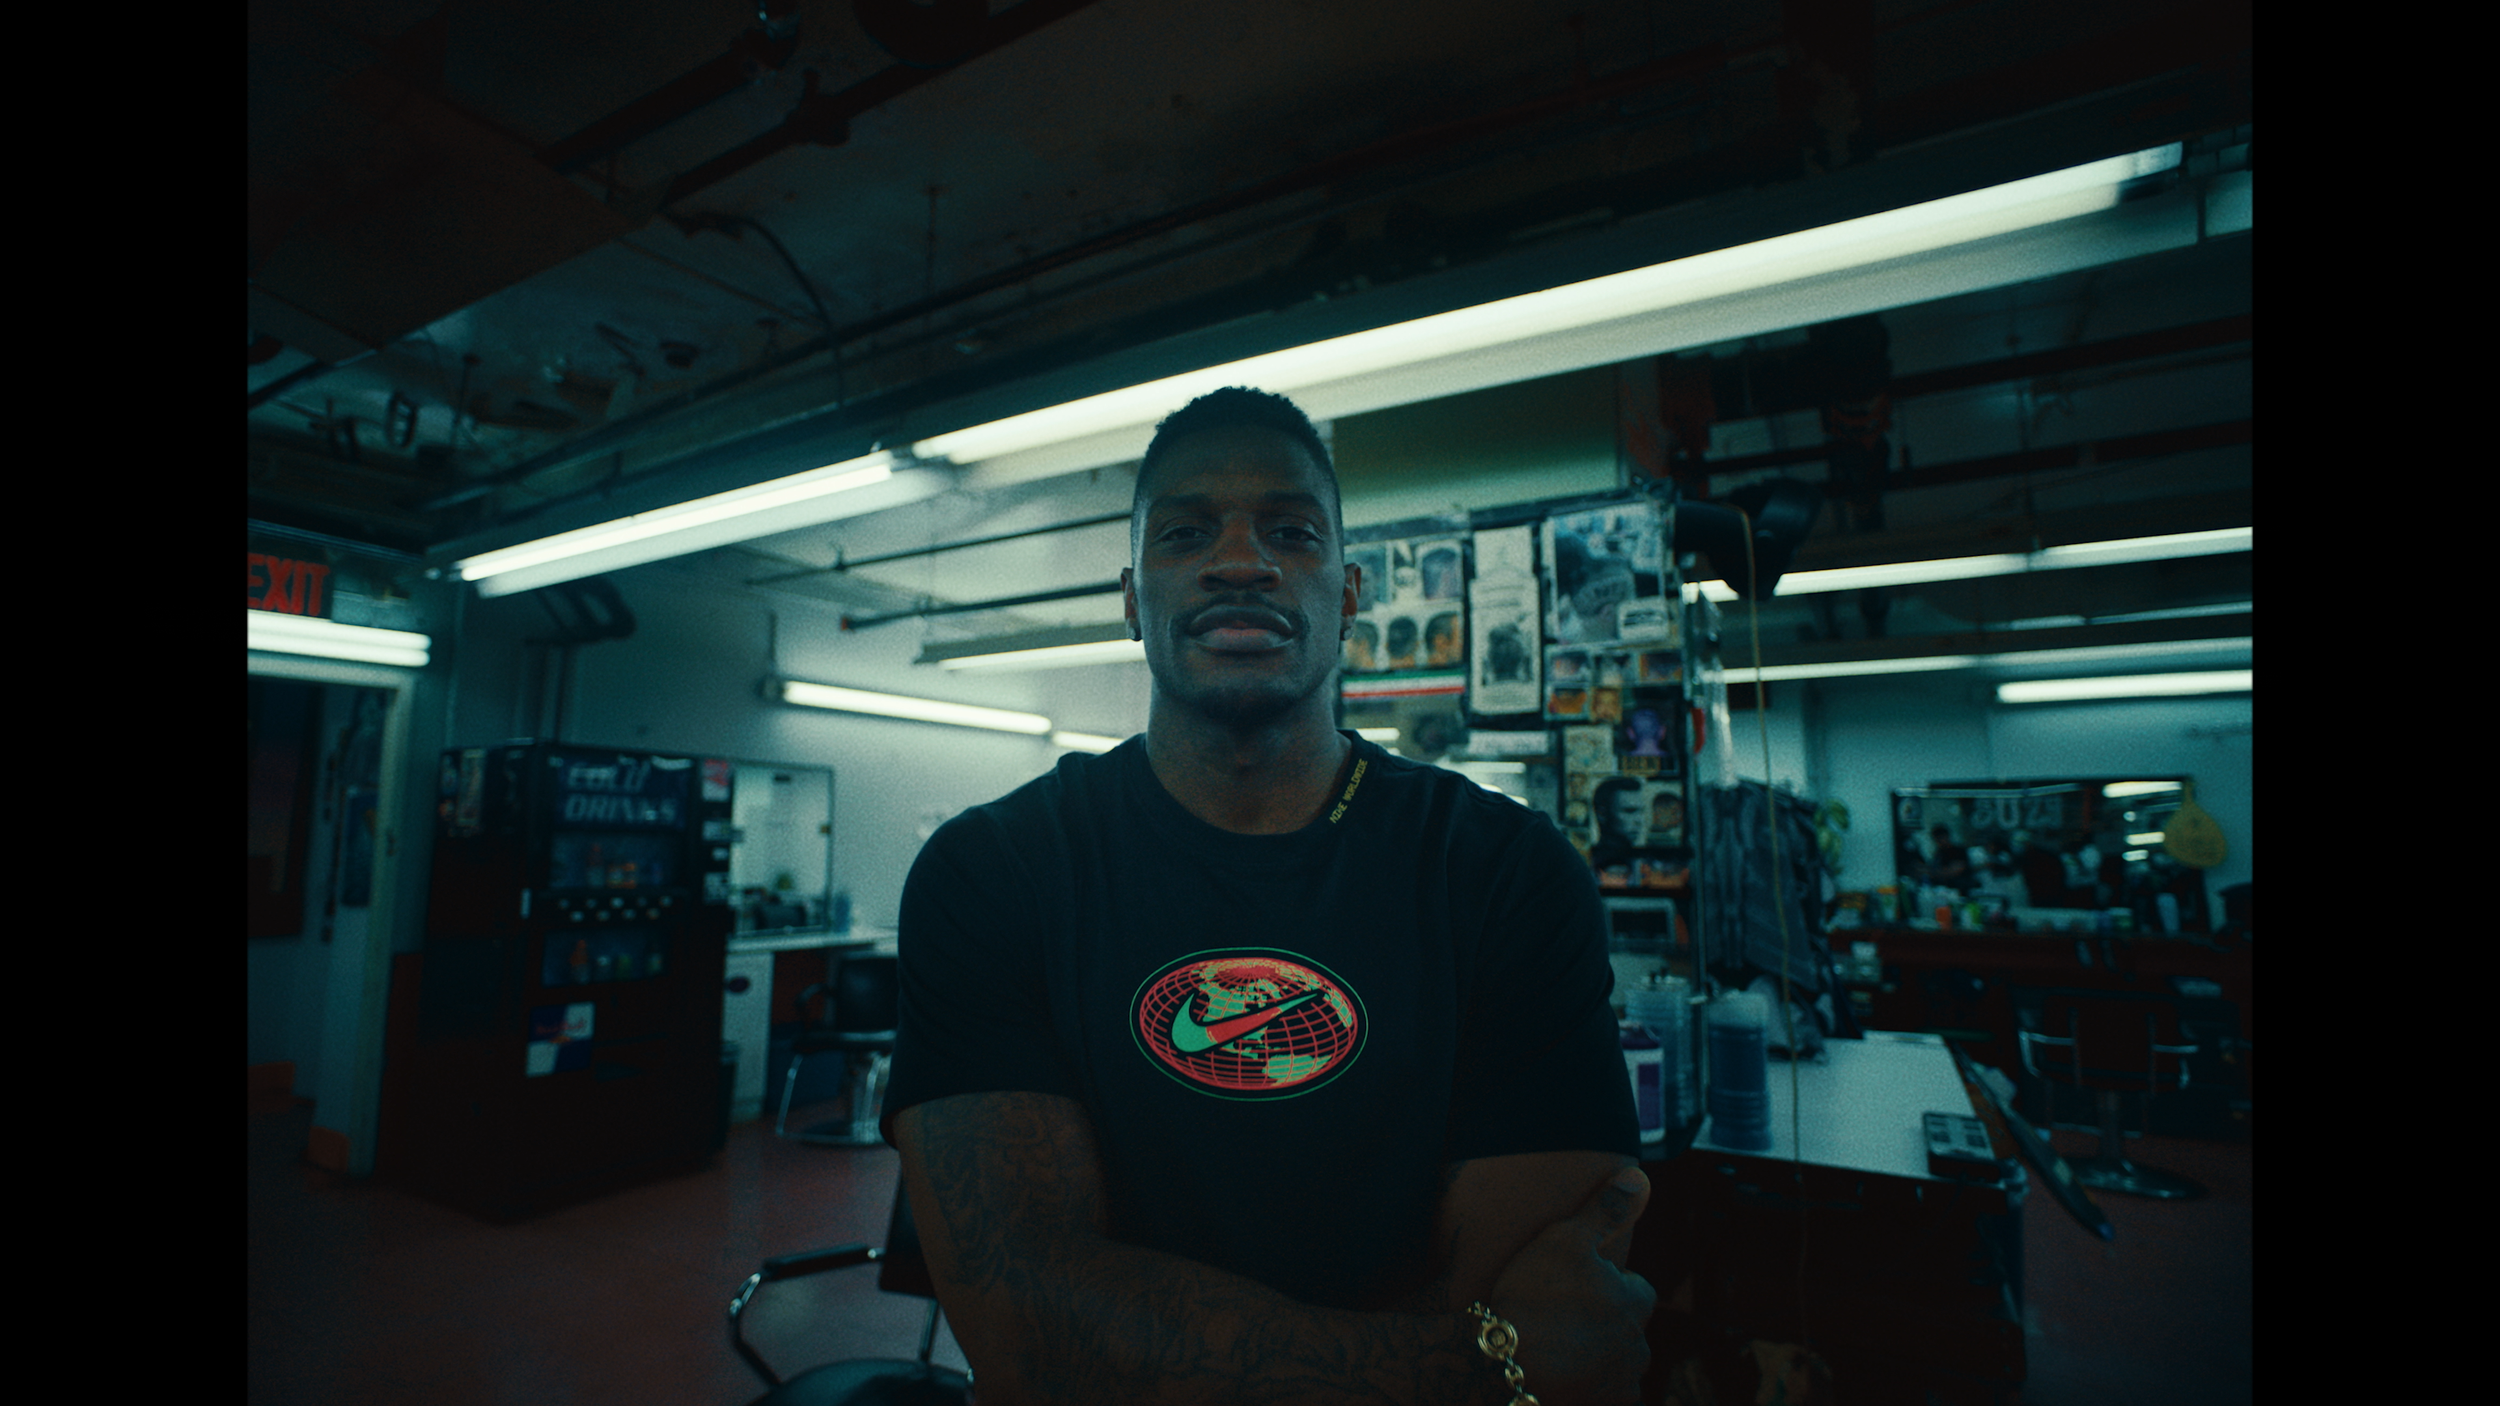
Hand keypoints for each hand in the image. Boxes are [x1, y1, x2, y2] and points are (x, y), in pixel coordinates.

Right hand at [1482, 1167, 1655, 1405]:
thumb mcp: (1566, 1239)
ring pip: (1613, 1365)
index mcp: (1636, 1305)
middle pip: (1625, 1331)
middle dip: (1602, 1325)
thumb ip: (1605, 1209)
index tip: (1577, 1285)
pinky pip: (1597, 1396)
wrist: (1501, 1362)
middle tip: (1559, 1317)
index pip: (1637, 1291)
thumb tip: (1639, 1177)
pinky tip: (1553, 1375)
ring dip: (1593, 1359)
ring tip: (1553, 1348)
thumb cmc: (1534, 1296)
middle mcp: (1637, 1349)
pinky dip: (1582, 1388)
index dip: (1608, 1285)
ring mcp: (1618, 1386)